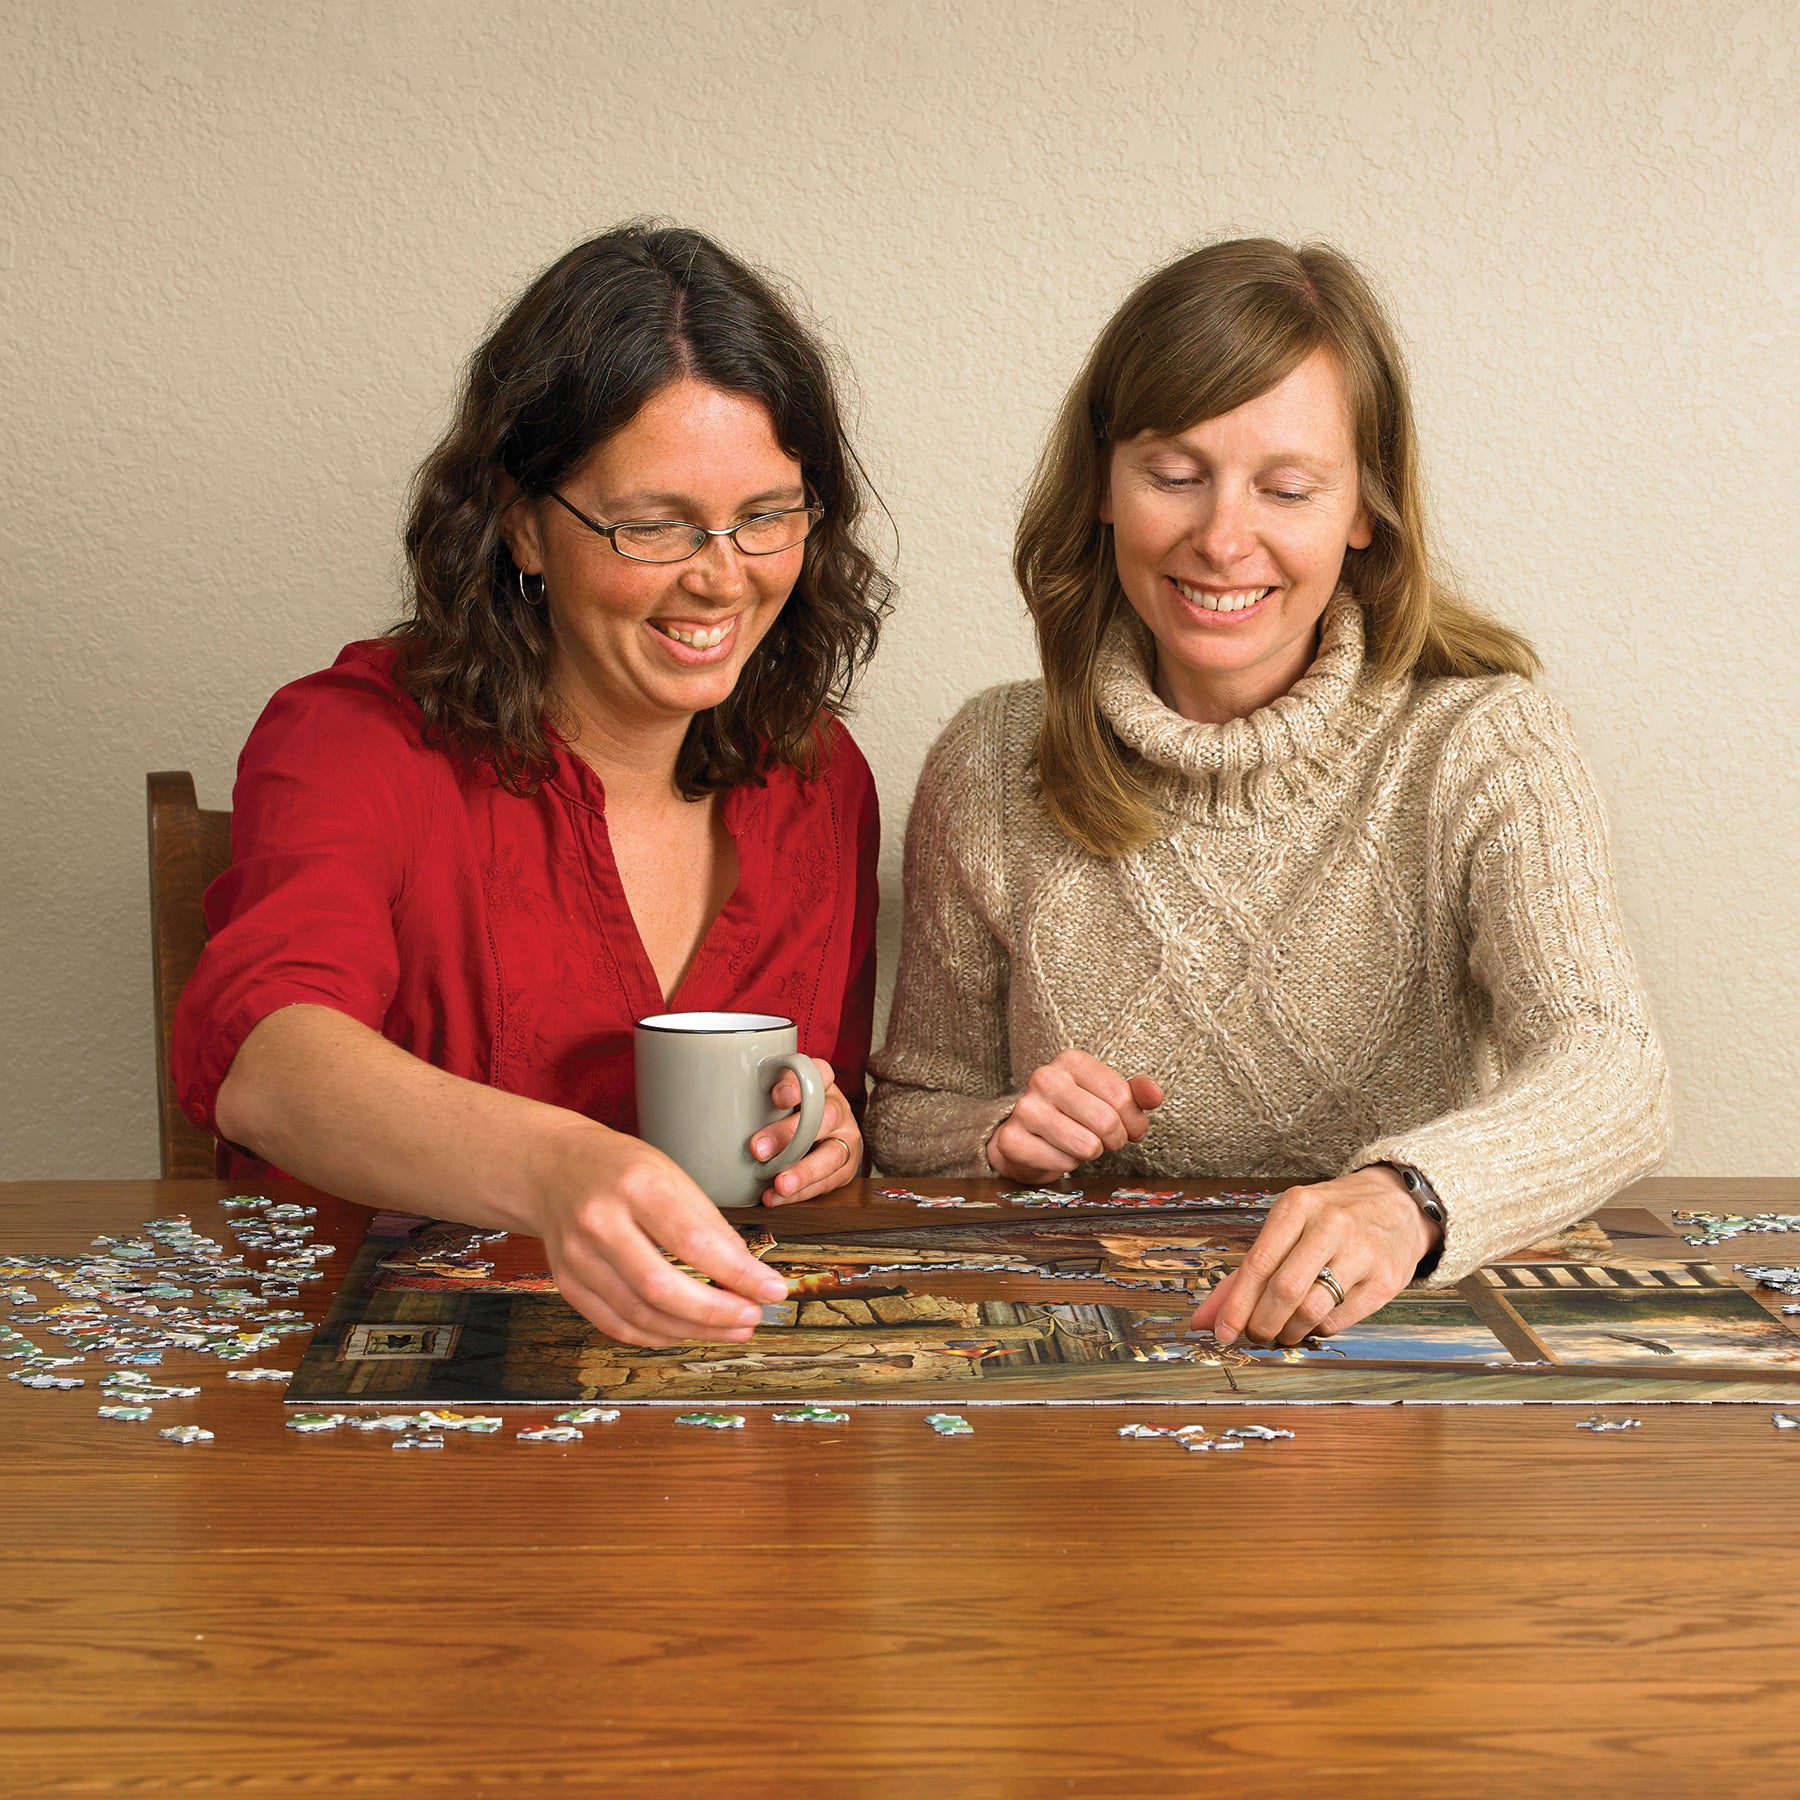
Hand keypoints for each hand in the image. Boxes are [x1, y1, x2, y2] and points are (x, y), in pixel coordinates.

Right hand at [532, 1121, 788, 1347]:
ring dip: (694, 1330)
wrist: (551, 1168)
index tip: (774, 1289)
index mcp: (635, 1185)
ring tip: (732, 1328)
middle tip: (753, 1318)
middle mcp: (599, 1222)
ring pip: (641, 1315)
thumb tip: (748, 1274)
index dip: (739, 1274)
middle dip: (716, 1312)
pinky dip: (660, 1335)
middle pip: (661, 1288)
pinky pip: (618, 1325)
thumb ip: (708, 1224)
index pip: (693, 1241)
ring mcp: (577, 1257)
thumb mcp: (671, 1174)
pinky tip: (689, 1330)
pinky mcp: (567, 1284)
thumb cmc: (621, 1168)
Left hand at [753, 1059, 861, 1204]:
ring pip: (832, 1154)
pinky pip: (827, 1182)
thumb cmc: (786, 1113)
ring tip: (779, 1185)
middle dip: (790, 1135)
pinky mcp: (845, 1168)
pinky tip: (777, 1196)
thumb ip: (759, 1094)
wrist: (815, 1137)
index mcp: (821, 1083)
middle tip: (759, 1150)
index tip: (776, 1098)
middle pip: (824, 1117)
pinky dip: (801, 1192)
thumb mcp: (775, 1096)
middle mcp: (838, 1108)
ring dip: (803, 1172)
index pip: (817, 1074)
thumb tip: (722, 1103)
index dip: (798, 1085)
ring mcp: (845, 1139)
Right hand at [985, 1050, 1164, 1182]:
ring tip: (1080, 1144)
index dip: (1134, 1122)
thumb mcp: (1108, 1096)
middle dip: (1114, 1140)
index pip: (1121, 1096)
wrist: (1026, 1135)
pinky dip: (1067, 1164)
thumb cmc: (1074, 1113)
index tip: (1128, 1128)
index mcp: (1071, 1061)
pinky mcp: (1012, 1139)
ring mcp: (1025, 1108)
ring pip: (1086, 1145)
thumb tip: (1155, 1095)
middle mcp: (1044, 1078)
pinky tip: (1058, 1152)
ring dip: (1091, 1152)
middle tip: (1106, 1140)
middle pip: (1106, 1121)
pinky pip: (1062, 1162)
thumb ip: (1136, 1092)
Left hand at [1189, 1166, 1440, 1345]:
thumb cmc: (1331, 1216)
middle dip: (1261, 1323)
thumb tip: (1207, 1317)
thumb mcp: (1290, 1223)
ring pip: (1312, 1309)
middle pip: (1284, 1290)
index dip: (1236, 1305)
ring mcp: (1362, 1252)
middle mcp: (1331, 1225)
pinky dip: (1317, 1330)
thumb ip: (1249, 1268)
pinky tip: (1312, 1323)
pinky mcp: (1386, 1279)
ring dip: (1288, 1332)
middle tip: (1254, 1336)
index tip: (1222, 1331)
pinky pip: (1339, 1319)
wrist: (1398, 1204)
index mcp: (1298, 1206)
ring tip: (1281, 1333)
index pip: (1258, 1263)